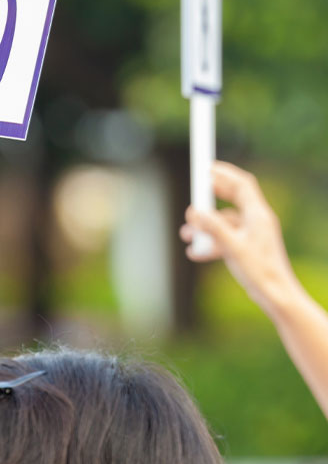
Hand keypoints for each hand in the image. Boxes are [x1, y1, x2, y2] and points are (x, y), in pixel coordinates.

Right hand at [181, 160, 297, 314]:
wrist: (275, 296)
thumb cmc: (259, 271)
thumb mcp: (231, 247)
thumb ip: (212, 227)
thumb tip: (194, 212)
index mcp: (258, 215)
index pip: (241, 184)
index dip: (224, 173)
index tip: (205, 167)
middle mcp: (257, 220)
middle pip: (233, 197)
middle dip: (210, 196)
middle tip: (193, 194)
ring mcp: (252, 234)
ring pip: (224, 220)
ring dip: (205, 226)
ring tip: (186, 235)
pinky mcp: (247, 247)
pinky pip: (225, 237)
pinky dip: (210, 242)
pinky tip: (196, 252)